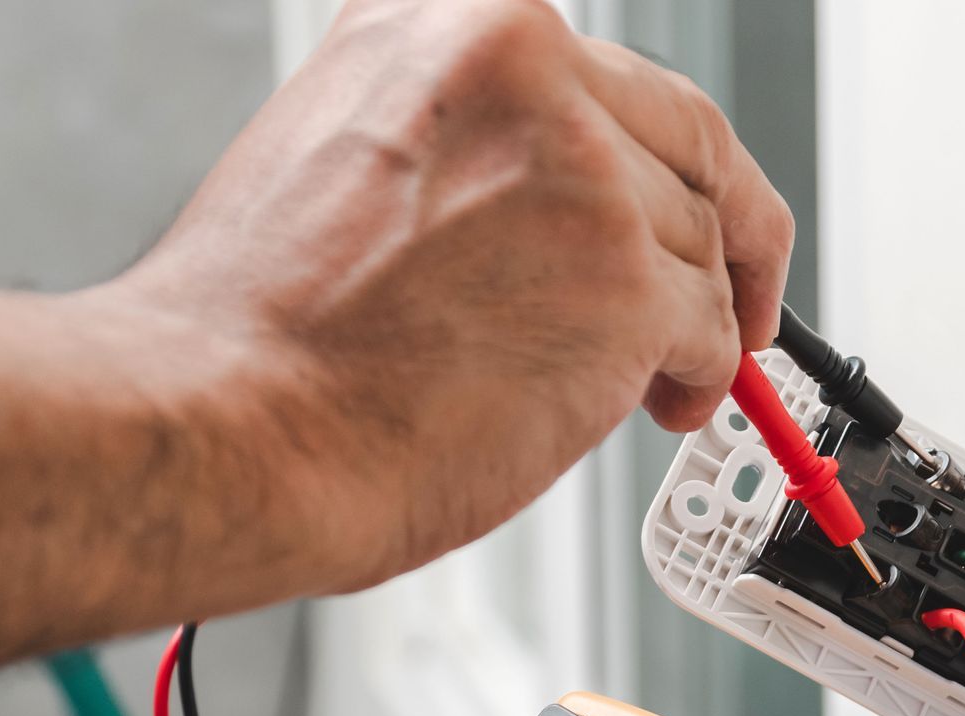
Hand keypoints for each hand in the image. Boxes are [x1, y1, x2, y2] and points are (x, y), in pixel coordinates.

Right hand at [96, 0, 793, 592]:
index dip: (663, 158)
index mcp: (454, 25)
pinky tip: (655, 403)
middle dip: (730, 233)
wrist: (227, 426)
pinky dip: (696, 376)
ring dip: (693, 323)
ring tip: (648, 386)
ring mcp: (582, 175)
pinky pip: (710, 331)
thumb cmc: (266, 330)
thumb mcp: (352, 150)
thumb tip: (575, 204)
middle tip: (737, 301)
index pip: (617, 77)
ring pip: (703, 246)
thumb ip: (471, 147)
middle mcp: (524, 70)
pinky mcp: (624, 284)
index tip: (683, 204)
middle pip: (693, 144)